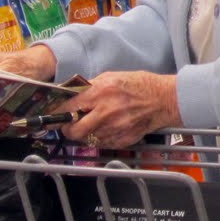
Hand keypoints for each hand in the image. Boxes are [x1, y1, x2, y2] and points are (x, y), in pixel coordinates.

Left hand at [56, 72, 181, 147]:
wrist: (163, 100)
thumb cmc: (140, 85)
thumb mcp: (112, 77)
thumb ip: (90, 87)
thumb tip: (72, 95)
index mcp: (100, 93)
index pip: (69, 108)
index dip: (59, 112)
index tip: (56, 114)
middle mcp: (106, 112)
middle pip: (74, 130)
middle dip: (67, 129)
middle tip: (68, 125)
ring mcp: (115, 128)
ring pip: (87, 139)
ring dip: (84, 134)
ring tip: (90, 125)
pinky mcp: (122, 140)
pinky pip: (102, 144)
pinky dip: (99, 138)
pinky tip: (105, 128)